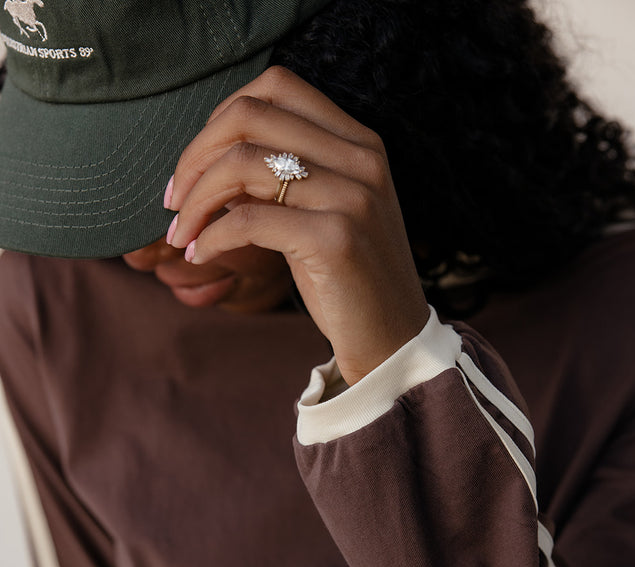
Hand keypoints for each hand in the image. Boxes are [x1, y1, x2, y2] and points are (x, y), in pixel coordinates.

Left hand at [167, 67, 429, 384]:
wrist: (392, 342)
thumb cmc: (347, 282)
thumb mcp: (322, 214)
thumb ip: (282, 178)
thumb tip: (206, 160)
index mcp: (360, 143)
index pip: (276, 86)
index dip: (220, 117)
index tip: (194, 165)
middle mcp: (361, 160)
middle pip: (250, 117)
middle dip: (194, 156)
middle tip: (172, 200)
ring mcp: (352, 197)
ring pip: (242, 165)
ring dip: (194, 200)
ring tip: (180, 233)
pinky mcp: (335, 239)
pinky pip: (247, 219)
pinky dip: (210, 235)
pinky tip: (200, 254)